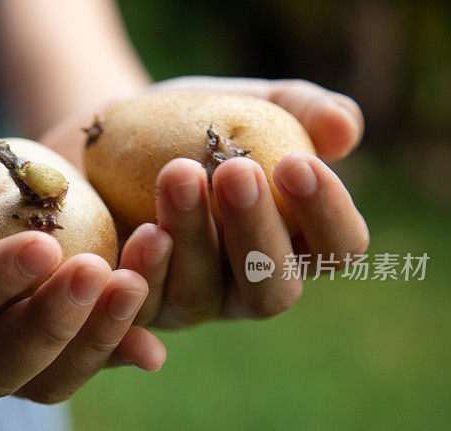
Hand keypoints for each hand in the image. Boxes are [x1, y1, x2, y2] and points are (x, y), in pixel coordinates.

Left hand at [116, 78, 369, 326]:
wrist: (106, 141)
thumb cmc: (191, 125)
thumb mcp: (245, 104)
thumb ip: (300, 110)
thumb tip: (344, 130)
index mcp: (293, 243)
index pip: (335, 247)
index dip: (326, 214)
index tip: (296, 162)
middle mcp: (248, 285)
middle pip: (272, 287)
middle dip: (256, 230)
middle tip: (237, 171)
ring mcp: (192, 303)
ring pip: (201, 293)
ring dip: (193, 236)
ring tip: (179, 174)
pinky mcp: (138, 308)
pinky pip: (144, 305)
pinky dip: (145, 271)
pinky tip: (141, 231)